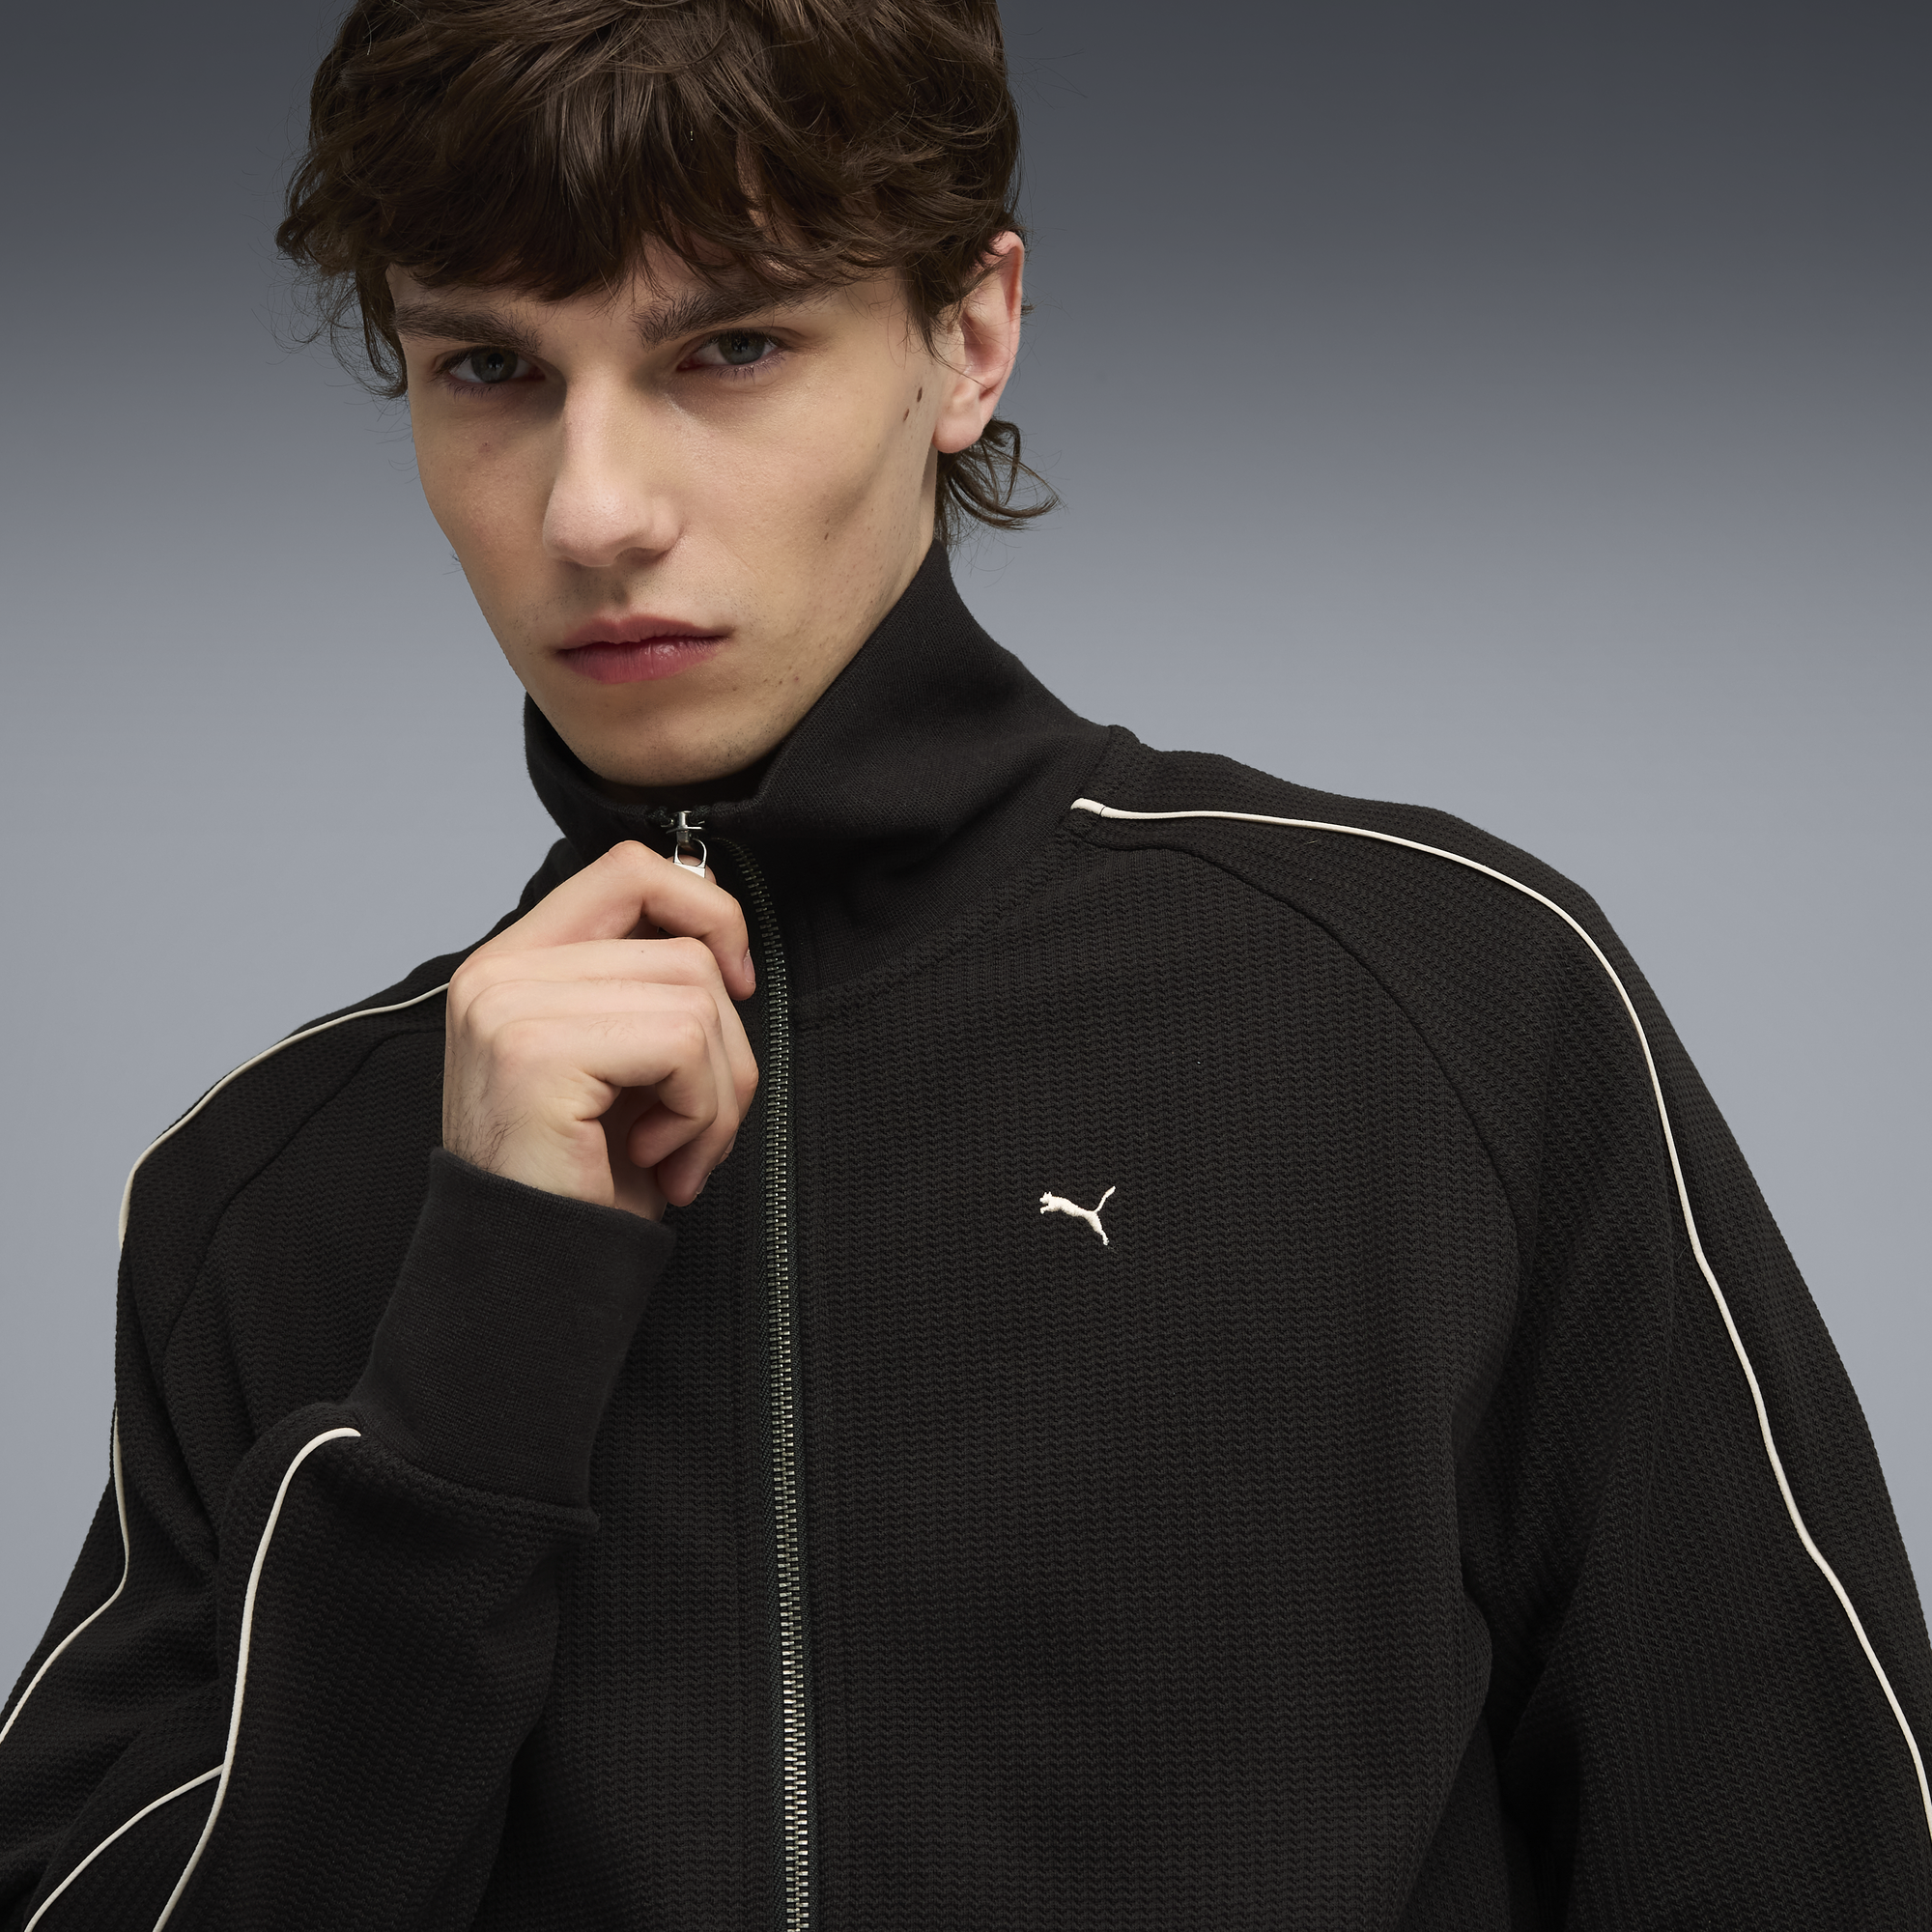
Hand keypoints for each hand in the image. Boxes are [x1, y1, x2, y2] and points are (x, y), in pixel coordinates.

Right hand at [442, 841, 759, 1217]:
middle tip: (697, 1123)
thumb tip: (721, 932)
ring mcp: (510, 1006)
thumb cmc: (584, 1180)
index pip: (631, 871)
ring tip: (673, 1151)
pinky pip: (683, 1045)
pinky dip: (700, 1114)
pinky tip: (656, 1159)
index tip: (737, 984)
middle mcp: (499, 971)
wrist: (530, 1274)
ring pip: (697, 998)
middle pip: (685, 948)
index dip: (707, 912)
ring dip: (716, 1094)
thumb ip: (647, 988)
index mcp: (516, 962)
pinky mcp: (535, 1051)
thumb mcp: (623, 1064)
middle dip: (727, 1046)